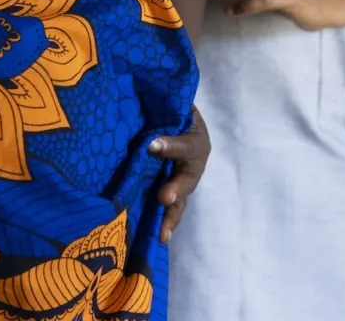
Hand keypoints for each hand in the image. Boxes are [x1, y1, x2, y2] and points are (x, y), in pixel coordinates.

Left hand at [148, 106, 210, 241]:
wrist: (168, 115)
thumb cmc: (170, 109)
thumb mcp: (174, 108)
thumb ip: (165, 116)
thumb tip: (148, 136)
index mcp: (195, 140)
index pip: (186, 145)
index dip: (171, 146)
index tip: (152, 146)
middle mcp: (192, 163)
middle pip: (187, 180)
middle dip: (176, 190)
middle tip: (164, 198)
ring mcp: (181, 178)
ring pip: (180, 199)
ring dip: (171, 215)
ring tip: (163, 234)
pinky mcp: (168, 189)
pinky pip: (168, 205)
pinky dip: (162, 220)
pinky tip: (157, 236)